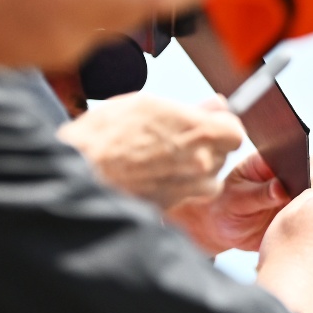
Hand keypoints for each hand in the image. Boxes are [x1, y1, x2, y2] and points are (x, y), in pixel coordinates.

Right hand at [58, 94, 244, 209]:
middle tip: (177, 140)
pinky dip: (176, 187)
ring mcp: (187, 189)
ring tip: (161, 159)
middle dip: (207, 147)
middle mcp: (200, 163)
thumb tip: (216, 105)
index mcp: (199, 132)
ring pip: (207, 180)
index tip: (208, 124)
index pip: (235, 131)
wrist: (76, 174)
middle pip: (222, 156)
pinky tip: (151, 176)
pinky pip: (185, 196)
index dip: (221, 126)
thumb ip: (190, 108)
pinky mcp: (172, 207)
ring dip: (194, 171)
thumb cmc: (105, 136)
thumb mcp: (147, 105)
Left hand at [164, 153, 312, 252]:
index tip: (307, 182)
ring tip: (294, 220)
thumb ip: (258, 194)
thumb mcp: (236, 200)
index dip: (309, 166)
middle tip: (301, 204)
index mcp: (274, 162)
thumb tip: (280, 188)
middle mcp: (291, 176)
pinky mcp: (300, 215)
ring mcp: (298, 196)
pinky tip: (298, 232)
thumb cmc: (226, 208)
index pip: (301, 154)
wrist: (224, 230)